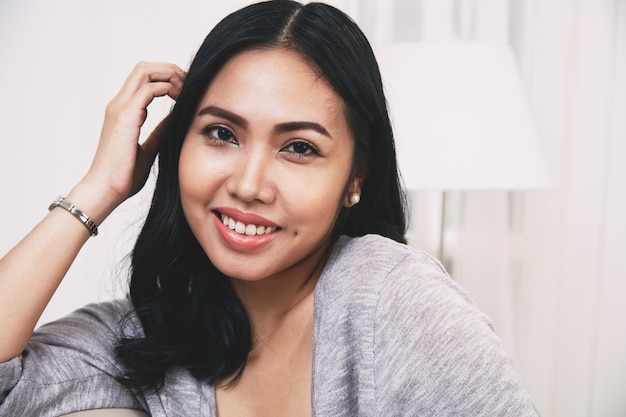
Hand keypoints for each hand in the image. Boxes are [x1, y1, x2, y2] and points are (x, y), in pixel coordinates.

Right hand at [82, 62, 185, 207]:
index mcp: (123, 111)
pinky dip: (166, 88)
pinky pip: (148, 90)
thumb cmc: (123, 175)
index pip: (143, 79)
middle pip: (144, 68)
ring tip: (186, 87)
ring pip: (144, 71)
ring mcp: (120, 108)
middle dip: (169, 69)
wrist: (107, 189)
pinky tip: (179, 98)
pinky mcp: (125, 117)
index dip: (166, 77)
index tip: (185, 89)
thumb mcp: (148, 149)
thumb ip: (158, 131)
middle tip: (189, 82)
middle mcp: (119, 104)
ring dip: (169, 74)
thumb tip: (173, 121)